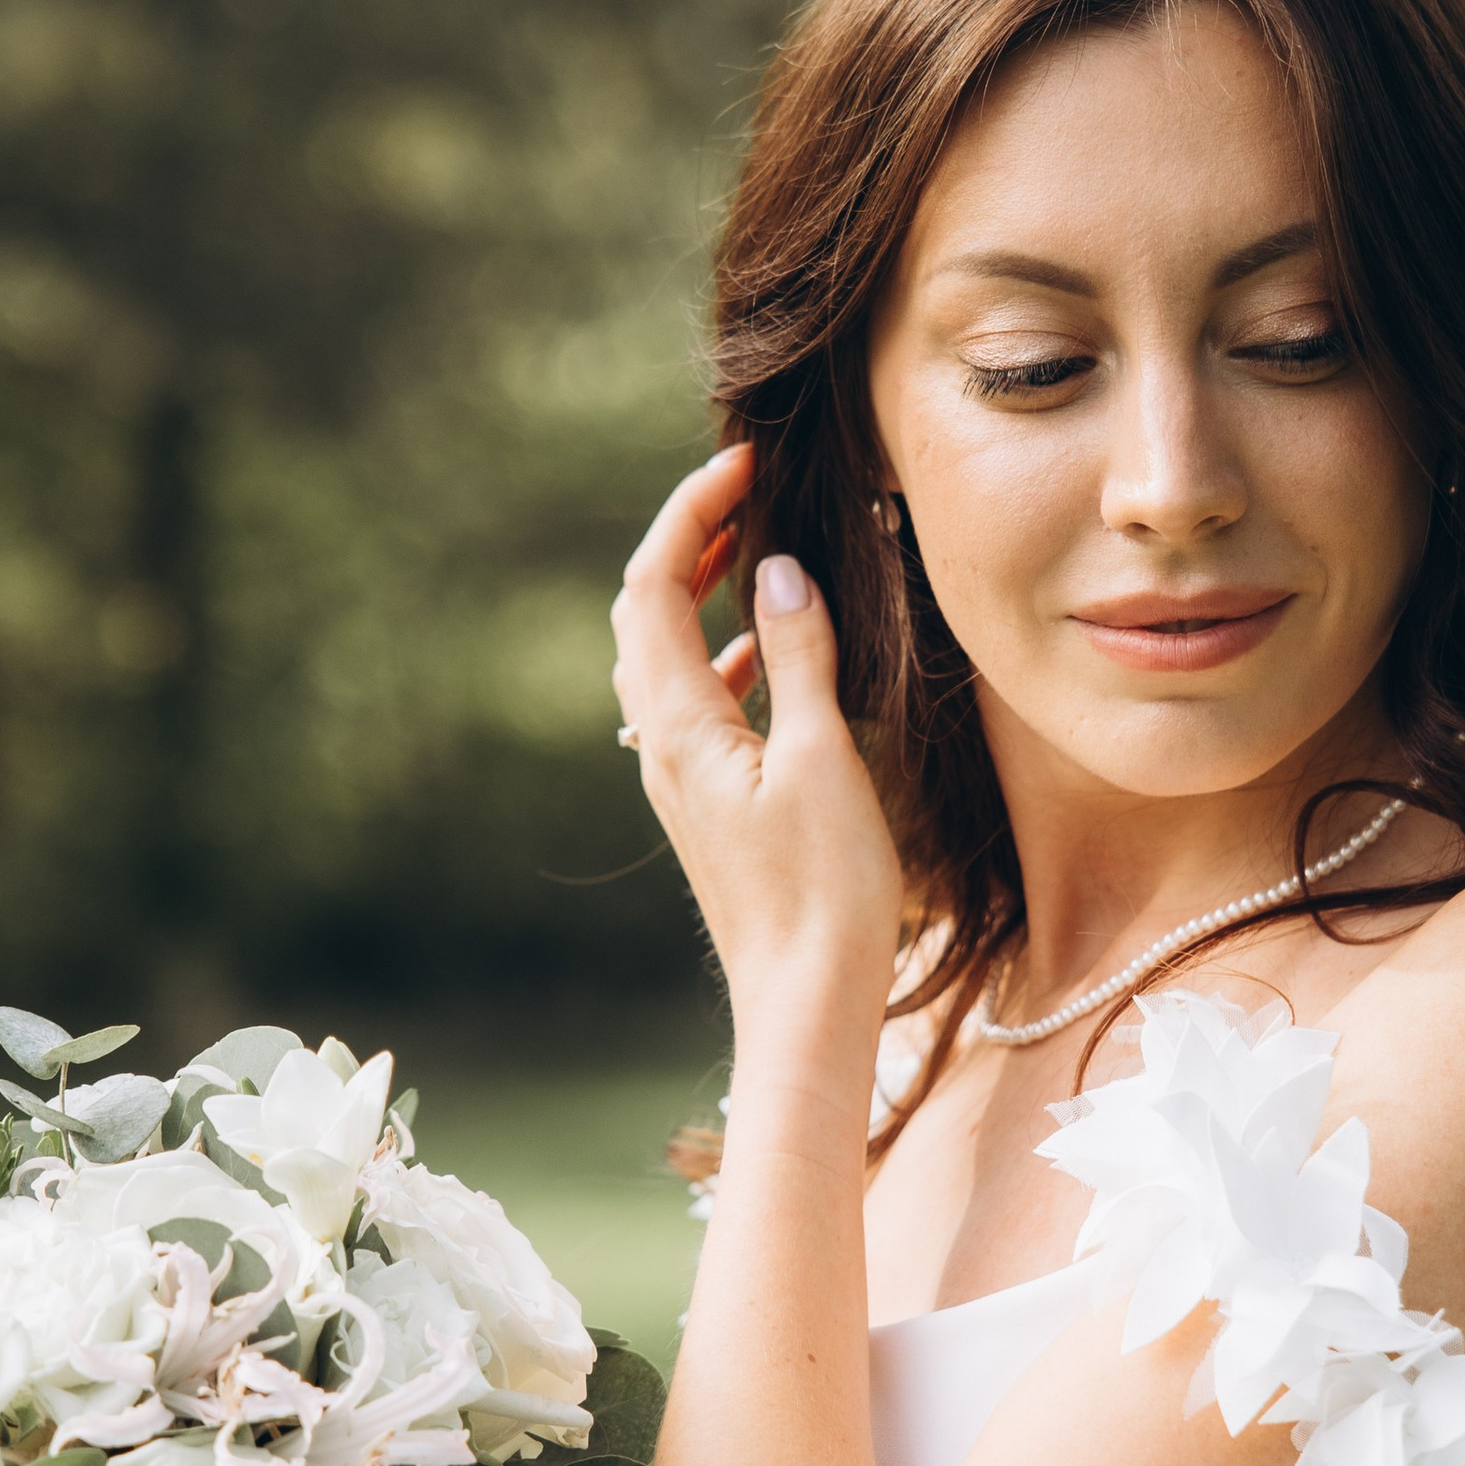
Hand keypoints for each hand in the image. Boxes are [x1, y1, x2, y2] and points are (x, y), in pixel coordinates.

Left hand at [610, 440, 902, 1040]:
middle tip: (742, 493)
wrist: (806, 1001)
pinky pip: (696, 704)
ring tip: (752, 552)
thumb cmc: (822, 891)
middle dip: (684, 542)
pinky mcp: (709, 803)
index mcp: (679, 725)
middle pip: (642, 616)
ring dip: (698, 596)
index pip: (652, 587)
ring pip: (664, 659)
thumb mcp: (820, 758)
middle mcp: (662, 746)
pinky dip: (724, 655)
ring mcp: (680, 778)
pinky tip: (769, 657)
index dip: (689, 513)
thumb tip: (779, 571)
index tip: (741, 464)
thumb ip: (799, 657)